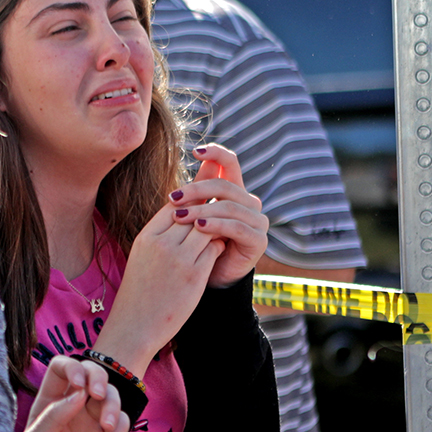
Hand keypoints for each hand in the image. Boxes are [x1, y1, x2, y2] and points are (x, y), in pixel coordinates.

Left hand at [17, 357, 129, 431]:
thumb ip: (53, 416)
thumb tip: (79, 393)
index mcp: (50, 399)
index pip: (61, 367)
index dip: (72, 367)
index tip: (79, 383)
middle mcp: (73, 404)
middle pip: (92, 373)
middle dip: (99, 377)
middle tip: (97, 395)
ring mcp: (91, 419)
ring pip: (111, 394)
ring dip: (113, 404)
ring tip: (105, 427)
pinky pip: (122, 421)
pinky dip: (120, 426)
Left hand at [168, 144, 267, 288]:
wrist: (207, 279)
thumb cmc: (197, 245)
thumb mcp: (193, 213)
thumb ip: (196, 190)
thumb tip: (193, 160)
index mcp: (234, 192)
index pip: (230, 163)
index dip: (216, 153)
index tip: (195, 151)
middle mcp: (249, 203)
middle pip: (225, 185)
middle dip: (196, 189)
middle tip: (172, 198)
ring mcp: (257, 222)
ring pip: (229, 206)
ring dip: (201, 209)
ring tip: (179, 215)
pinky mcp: (258, 240)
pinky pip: (237, 227)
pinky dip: (216, 225)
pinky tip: (198, 226)